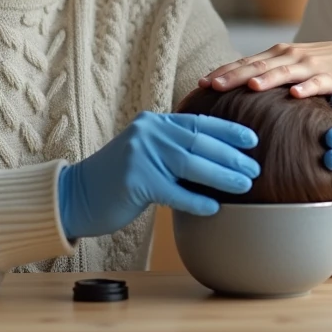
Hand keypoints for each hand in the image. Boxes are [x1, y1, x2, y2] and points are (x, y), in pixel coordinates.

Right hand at [57, 112, 259, 239]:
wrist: (76, 195)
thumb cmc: (118, 180)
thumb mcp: (146, 154)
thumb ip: (174, 150)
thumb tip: (218, 160)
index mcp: (154, 123)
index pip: (199, 122)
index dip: (229, 130)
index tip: (253, 140)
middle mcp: (148, 132)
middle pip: (199, 142)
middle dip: (231, 155)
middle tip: (255, 167)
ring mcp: (140, 155)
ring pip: (190, 164)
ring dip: (222, 176)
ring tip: (245, 185)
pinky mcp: (133, 180)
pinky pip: (173, 192)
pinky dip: (196, 200)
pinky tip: (214, 208)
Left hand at [199, 41, 331, 98]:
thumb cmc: (319, 65)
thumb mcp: (290, 66)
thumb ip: (268, 74)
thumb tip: (237, 91)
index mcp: (277, 54)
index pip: (245, 63)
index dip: (224, 71)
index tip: (201, 82)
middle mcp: (290, 56)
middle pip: (258, 66)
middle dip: (234, 76)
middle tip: (212, 86)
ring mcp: (310, 65)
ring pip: (284, 72)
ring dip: (267, 79)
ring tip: (250, 87)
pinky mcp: (331, 77)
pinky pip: (317, 84)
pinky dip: (306, 89)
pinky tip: (295, 96)